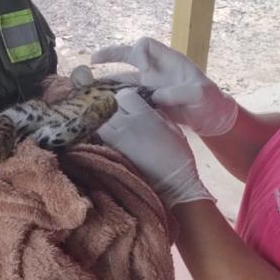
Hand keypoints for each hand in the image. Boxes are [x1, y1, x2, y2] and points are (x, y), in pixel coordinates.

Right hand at [92, 37, 237, 136]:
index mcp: (168, 60)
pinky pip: (127, 97)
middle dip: (110, 56)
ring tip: (90, 88)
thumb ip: (181, 92)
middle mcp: (155, 70)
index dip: (139, 54)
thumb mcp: (200, 94)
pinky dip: (115, 100)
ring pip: (123, 78)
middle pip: (128, 56)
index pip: (145, 45)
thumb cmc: (210, 101)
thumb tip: (156, 96)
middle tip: (92, 61)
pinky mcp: (147, 102)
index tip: (143, 70)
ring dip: (108, 82)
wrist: (211, 118)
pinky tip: (103, 107)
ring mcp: (149, 85)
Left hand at [98, 89, 214, 208]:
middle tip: (122, 117)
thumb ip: (158, 114)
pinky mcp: (112, 154)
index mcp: (144, 115)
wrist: (173, 184)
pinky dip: (104, 138)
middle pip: (108, 107)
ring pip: (100, 123)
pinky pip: (101, 140)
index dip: (126, 98)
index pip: (123, 95)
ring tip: (116, 129)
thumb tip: (149, 108)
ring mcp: (117, 140)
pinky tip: (115, 141)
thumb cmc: (178, 156)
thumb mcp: (173, 128)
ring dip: (106, 123)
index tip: (131, 104)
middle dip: (114, 109)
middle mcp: (127, 125)